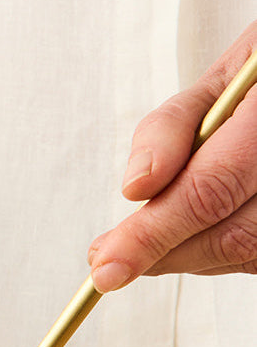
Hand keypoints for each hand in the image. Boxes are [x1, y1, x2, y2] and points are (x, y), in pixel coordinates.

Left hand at [88, 21, 256, 291]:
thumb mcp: (220, 80)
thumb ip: (170, 129)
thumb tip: (136, 188)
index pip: (208, 192)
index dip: (152, 235)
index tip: (106, 266)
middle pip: (228, 236)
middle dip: (160, 253)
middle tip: (109, 262)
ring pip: (243, 254)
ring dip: (185, 257)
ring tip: (148, 240)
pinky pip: (255, 256)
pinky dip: (212, 253)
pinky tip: (189, 235)